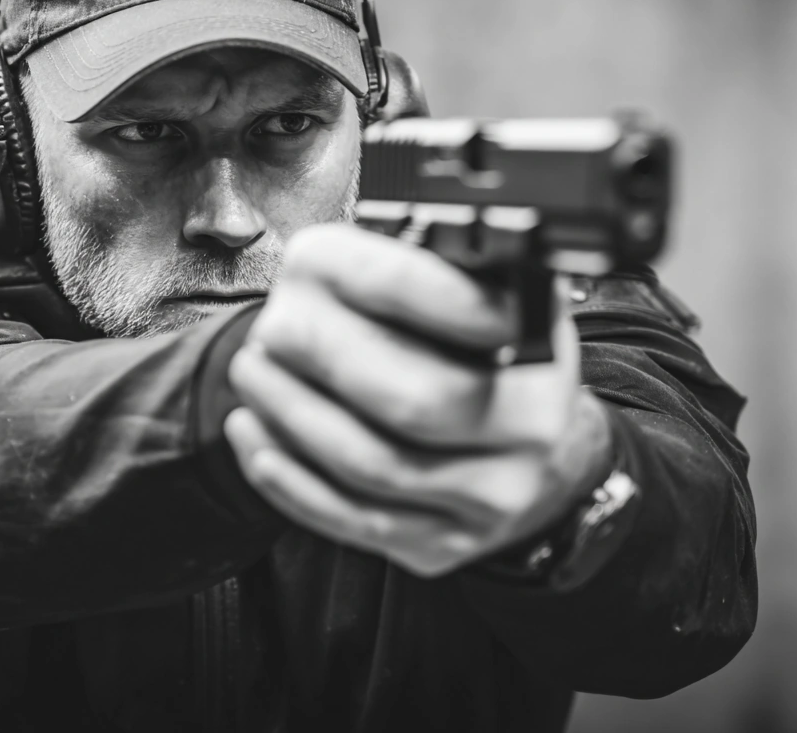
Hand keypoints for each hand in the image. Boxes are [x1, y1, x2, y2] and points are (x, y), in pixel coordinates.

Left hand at [224, 224, 612, 576]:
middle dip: (315, 362)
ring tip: (252, 374)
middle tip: (265, 333)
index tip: (312, 267)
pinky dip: (286, 477)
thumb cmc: (488, 354)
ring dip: (288, 415)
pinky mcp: (445, 543)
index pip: (455, 304)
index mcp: (535, 336)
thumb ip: (422, 267)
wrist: (545, 449)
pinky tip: (254, 437)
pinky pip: (349, 518)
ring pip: (367, 464)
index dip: (382, 286)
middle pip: (407, 398)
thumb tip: (337, 254)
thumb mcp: (478, 285)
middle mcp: (530, 420)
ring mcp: (493, 493)